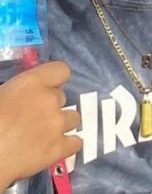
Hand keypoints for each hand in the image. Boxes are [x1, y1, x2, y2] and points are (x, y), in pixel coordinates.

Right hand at [0, 61, 80, 186]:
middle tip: (35, 119)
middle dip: (51, 107)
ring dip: (61, 125)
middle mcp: (50, 99)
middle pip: (62, 97)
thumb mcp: (1, 96)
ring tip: (44, 135)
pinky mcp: (58, 148)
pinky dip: (68, 145)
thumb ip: (21, 92)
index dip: (55, 81)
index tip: (49, 88)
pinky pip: (76, 142)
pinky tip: (56, 147)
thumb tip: (27, 96)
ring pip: (73, 118)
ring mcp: (57, 124)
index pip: (61, 70)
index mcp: (32, 82)